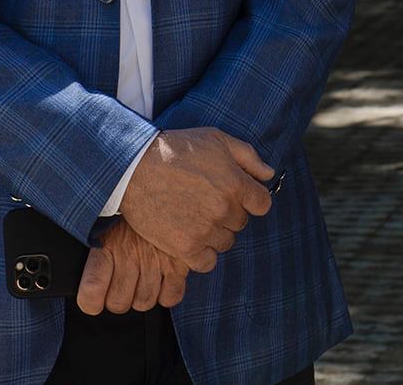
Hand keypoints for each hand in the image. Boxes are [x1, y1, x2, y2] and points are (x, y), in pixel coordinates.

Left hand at [76, 220, 189, 315]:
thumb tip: (87, 282)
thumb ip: (95, 252)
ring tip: (143, 277)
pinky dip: (167, 293)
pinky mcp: (180, 264)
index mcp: (107, 245)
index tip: (94, 300)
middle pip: (118, 304)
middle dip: (119, 298)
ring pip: (144, 302)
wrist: (161, 188)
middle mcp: (130, 255)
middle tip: (122, 283)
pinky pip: (170, 298)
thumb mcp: (104, 224)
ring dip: (142, 295)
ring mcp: (156, 261)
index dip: (91, 302)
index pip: (92, 291)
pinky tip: (163, 278)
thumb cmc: (130, 211)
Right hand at [119, 129, 274, 272]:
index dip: (250, 199)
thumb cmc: (176, 149)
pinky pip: (207, 262)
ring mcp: (205, 231)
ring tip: (194, 216)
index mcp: (236, 184)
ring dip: (214, 233)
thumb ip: (248, 157)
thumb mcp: (216, 139)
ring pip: (224, 242)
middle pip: (240, 223)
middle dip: (228, 213)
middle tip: (205, 201)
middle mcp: (224, 209)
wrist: (134, 167)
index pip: (262, 204)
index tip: (235, 195)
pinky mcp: (185, 247)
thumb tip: (268, 174)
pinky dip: (201, 254)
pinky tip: (190, 238)